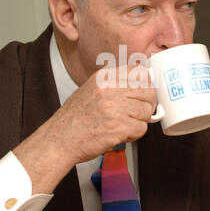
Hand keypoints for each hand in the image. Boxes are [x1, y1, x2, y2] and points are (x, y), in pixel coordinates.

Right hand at [13, 65, 155, 193]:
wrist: (60, 139)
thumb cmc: (74, 118)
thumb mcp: (91, 89)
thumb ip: (113, 84)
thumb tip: (139, 84)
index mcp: (105, 78)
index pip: (139, 71)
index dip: (145, 84)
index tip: (143, 93)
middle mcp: (110, 89)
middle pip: (148, 91)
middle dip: (146, 104)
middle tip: (137, 113)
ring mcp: (115, 108)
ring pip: (147, 111)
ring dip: (139, 121)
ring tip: (124, 124)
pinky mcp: (119, 127)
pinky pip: (142, 128)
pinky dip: (134, 134)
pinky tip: (121, 134)